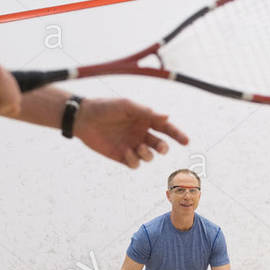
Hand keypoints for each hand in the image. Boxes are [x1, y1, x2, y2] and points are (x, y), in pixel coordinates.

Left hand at [74, 98, 189, 168]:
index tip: (186, 141)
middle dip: (164, 148)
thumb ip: (146, 112)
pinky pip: (135, 164)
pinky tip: (127, 152)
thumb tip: (167, 117)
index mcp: (144, 120)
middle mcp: (140, 134)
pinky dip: (134, 160)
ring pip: (149, 157)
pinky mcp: (121, 156)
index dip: (177, 135)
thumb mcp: (127, 106)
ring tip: (140, 148)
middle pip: (161, 145)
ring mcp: (131, 146)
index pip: (166, 128)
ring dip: (148, 154)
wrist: (83, 118)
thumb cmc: (105, 107)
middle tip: (161, 147)